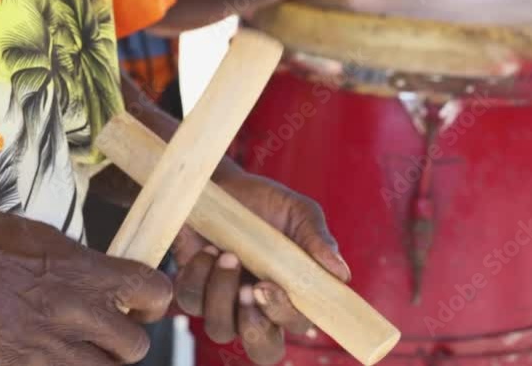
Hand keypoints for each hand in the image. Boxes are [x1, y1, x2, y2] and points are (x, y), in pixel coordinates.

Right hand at [0, 208, 172, 365]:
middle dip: (128, 341)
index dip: (154, 302)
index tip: (144, 304)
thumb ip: (95, 271)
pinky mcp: (27, 365)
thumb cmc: (4, 243)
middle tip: (115, 332)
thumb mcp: (62, 244)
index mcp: (92, 273)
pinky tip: (59, 355)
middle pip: (136, 346)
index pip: (157, 294)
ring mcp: (53, 343)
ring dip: (103, 362)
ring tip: (89, 349)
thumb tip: (117, 288)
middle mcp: (79, 310)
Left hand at [172, 170, 349, 364]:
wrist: (223, 183)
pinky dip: (198, 276)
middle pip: (262, 350)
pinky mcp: (192, 290)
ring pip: (221, 329)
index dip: (284, 317)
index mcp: (290, 295)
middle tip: (250, 289)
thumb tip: (341, 273)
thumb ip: (318, 240)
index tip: (271, 287)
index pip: (296, 326)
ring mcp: (222, 302)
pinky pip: (190, 301)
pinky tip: (208, 249)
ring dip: (222, 294)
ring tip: (227, 255)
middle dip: (255, 329)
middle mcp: (257, 308)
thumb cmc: (266, 202)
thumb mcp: (298, 212)